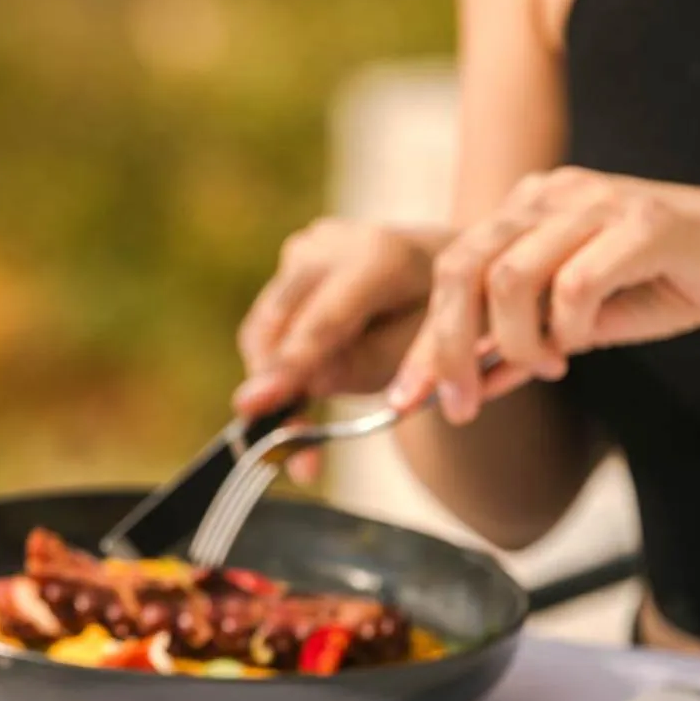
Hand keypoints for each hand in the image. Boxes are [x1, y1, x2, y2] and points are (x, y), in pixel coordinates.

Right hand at [234, 219, 443, 420]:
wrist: (447, 265)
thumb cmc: (441, 315)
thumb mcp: (424, 348)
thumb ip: (368, 366)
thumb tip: (306, 383)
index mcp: (380, 257)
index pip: (323, 322)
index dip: (289, 366)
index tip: (253, 404)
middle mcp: (332, 245)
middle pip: (280, 324)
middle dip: (274, 388)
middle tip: (290, 455)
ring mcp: (305, 249)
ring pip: (264, 328)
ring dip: (273, 383)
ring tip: (302, 440)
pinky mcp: (290, 263)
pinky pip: (268, 324)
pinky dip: (277, 366)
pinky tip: (300, 397)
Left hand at [390, 167, 699, 422]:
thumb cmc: (663, 286)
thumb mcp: (575, 327)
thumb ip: (518, 348)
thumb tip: (461, 388)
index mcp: (525, 209)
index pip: (449, 271)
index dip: (423, 342)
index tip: (405, 401)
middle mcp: (551, 194)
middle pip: (461, 268)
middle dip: (448, 349)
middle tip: (460, 406)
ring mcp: (597, 200)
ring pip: (509, 276)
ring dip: (517, 342)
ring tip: (548, 367)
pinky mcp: (645, 221)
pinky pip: (576, 282)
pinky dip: (570, 327)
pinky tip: (585, 343)